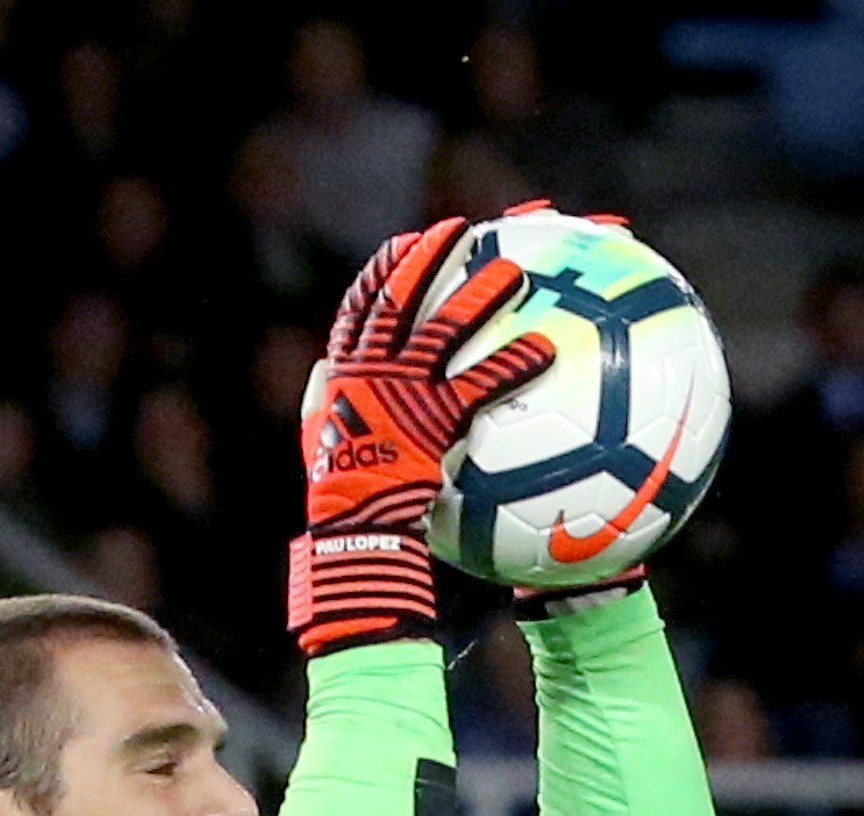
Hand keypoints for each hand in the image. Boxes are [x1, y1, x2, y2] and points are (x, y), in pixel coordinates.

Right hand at [287, 216, 552, 657]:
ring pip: (442, 330)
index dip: (383, 270)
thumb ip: (321, 405)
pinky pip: (481, 385)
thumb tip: (322, 373)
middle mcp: (368, 375)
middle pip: (399, 299)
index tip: (407, 242)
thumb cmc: (340, 500)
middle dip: (429, 258)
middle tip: (461, 230)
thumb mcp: (317, 444)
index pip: (359, 307)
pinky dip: (513, 364)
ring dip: (478, 296)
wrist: (353, 537)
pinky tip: (545, 350)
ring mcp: (399, 395)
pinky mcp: (431, 422)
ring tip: (513, 273)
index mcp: (342, 376)